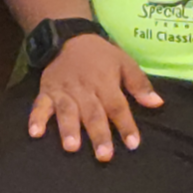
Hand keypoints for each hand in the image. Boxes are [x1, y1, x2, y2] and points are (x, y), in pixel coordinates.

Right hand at [29, 35, 164, 162]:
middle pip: (93, 113)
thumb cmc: (101, 55)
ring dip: (68, 129)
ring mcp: (64, 90)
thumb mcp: (124, 62)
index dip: (125, 125)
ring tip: (72, 147)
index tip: (133, 144)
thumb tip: (157, 103)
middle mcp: (85, 89)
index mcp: (105, 82)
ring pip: (67, 111)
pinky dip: (36, 118)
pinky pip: (40, 104)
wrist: (70, 36)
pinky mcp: (47, 90)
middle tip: (104, 156)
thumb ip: (139, 84)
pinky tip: (35, 133)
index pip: (117, 106)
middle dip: (98, 134)